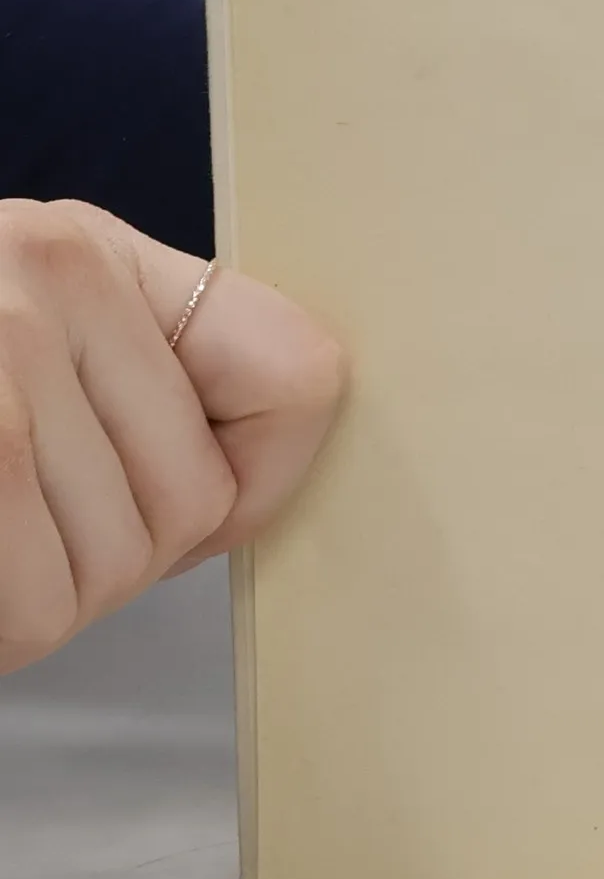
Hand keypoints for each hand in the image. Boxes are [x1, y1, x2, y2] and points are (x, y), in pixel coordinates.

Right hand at [0, 200, 344, 675]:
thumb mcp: (24, 339)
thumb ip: (147, 378)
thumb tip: (260, 485)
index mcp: (91, 252)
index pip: (300, 379)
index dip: (256, 479)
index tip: (193, 500)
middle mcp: (49, 274)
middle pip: (196, 500)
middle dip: (117, 555)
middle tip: (29, 528)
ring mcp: (0, 348)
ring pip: (117, 564)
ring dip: (45, 595)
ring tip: (0, 539)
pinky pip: (41, 605)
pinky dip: (5, 625)